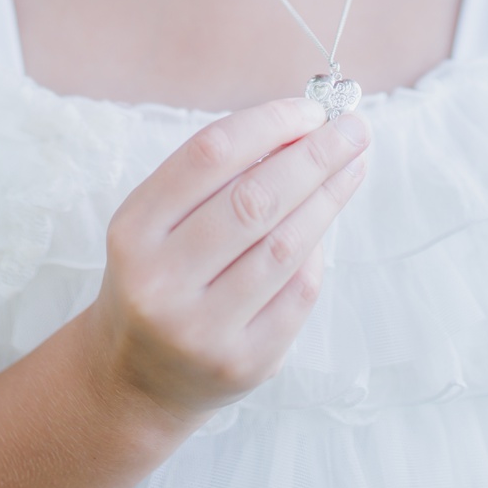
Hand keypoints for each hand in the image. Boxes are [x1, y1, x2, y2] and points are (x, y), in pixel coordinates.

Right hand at [86, 96, 369, 424]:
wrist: (133, 377)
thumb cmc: (158, 276)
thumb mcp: (157, 222)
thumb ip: (215, 177)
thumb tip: (300, 129)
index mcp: (134, 231)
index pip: (210, 155)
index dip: (268, 124)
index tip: (311, 110)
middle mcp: (162, 281)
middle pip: (255, 200)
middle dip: (315, 156)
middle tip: (353, 130)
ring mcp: (203, 328)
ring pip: (285, 246)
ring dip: (328, 197)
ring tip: (353, 165)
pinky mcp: (244, 363)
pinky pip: (298, 292)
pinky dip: (318, 250)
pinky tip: (327, 222)